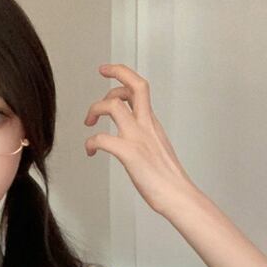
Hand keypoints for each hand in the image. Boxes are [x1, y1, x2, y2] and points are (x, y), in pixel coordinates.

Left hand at [83, 64, 197, 213]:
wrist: (178, 196)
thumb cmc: (167, 178)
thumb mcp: (157, 147)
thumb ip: (146, 136)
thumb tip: (133, 136)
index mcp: (152, 123)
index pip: (140, 87)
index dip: (123, 74)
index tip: (108, 71)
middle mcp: (146, 126)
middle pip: (135, 86)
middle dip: (114, 75)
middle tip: (99, 82)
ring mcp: (138, 138)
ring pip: (113, 106)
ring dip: (95, 109)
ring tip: (89, 123)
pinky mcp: (130, 154)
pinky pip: (102, 139)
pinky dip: (91, 142)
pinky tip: (91, 151)